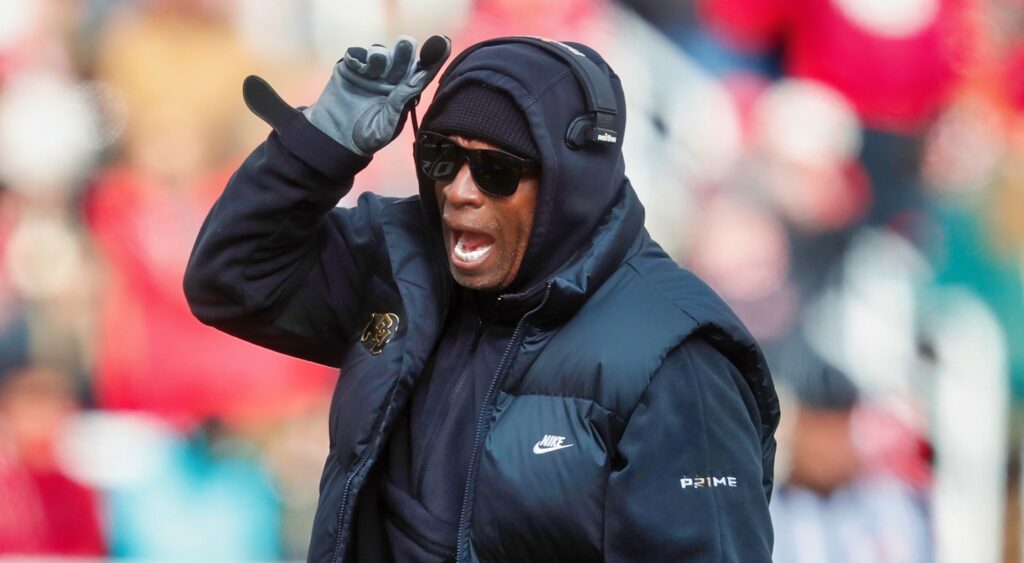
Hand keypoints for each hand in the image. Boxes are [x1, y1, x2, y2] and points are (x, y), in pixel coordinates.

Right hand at [303, 35, 450, 155]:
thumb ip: (400, 102)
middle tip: (405, 45)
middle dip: (405, 51)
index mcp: (404, 94)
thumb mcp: (386, 126)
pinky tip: (358, 66)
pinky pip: (357, 54)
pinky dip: (359, 56)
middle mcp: (391, 79)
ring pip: (381, 53)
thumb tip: (418, 78)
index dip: (433, 59)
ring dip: (381, 56)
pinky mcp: (351, 68)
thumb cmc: (366, 138)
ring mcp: (371, 72)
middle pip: (402, 58)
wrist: (334, 140)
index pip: (422, 74)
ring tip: (374, 65)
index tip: (443, 43)